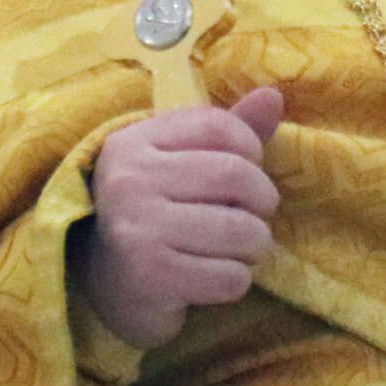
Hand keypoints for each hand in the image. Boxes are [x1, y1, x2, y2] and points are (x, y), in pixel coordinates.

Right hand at [73, 87, 286, 349]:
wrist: (111, 289)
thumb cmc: (160, 216)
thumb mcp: (185, 164)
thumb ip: (230, 132)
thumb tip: (273, 96)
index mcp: (134, 141)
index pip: (217, 125)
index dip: (250, 149)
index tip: (245, 174)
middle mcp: (128, 179)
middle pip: (234, 175)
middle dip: (262, 202)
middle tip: (253, 218)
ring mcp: (135, 227)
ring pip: (240, 230)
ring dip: (255, 246)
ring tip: (239, 250)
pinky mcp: (149, 276)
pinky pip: (229, 277)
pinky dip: (237, 281)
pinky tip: (215, 279)